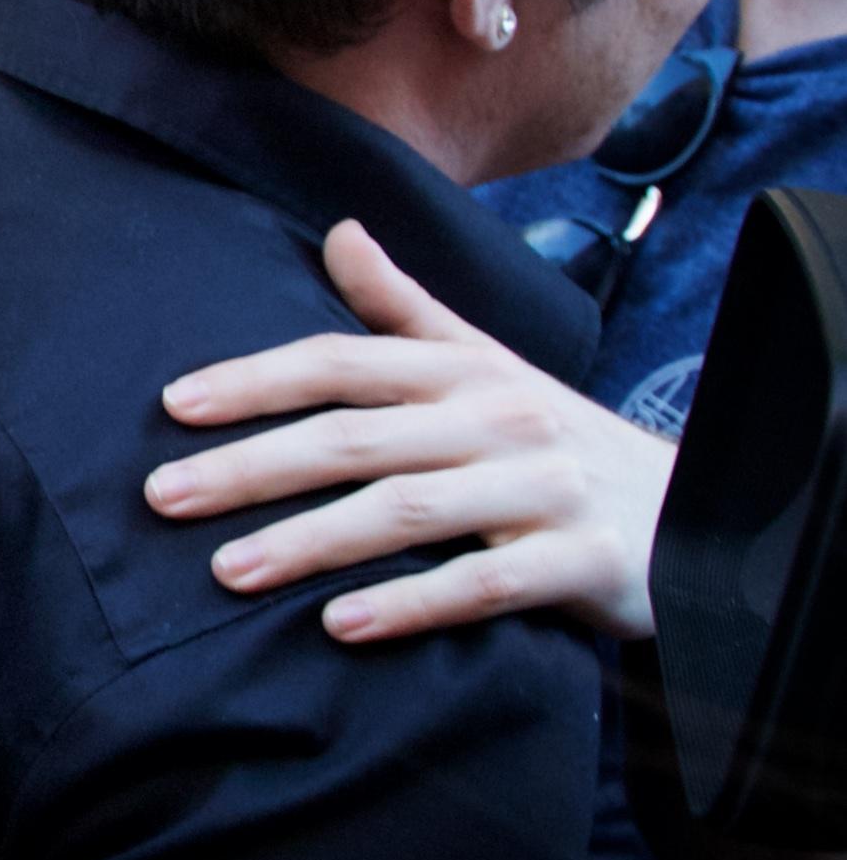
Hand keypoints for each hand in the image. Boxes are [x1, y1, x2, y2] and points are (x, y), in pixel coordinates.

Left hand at [145, 220, 672, 641]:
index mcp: (463, 372)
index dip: (256, 380)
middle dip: (252, 467)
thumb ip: (403, 309)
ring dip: (311, 542)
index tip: (172, 407)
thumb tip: (338, 232)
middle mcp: (500, 418)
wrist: (697, 511)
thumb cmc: (551, 438)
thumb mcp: (485, 364)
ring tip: (227, 572)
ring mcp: (543, 489)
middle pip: (357, 438)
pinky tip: (340, 627)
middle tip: (162, 498)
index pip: (343, 362)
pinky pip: (486, 585)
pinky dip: (411, 605)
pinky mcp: (582, 562)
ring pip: (409, 511)